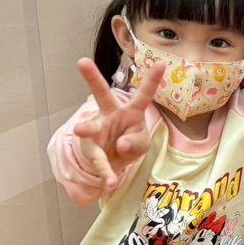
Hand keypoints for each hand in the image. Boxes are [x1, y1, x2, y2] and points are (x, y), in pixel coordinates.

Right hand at [73, 58, 163, 189]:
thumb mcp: (141, 145)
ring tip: (81, 129)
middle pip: (102, 94)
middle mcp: (111, 115)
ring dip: (86, 128)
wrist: (113, 164)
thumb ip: (137, 143)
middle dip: (92, 78)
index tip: (162, 63)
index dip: (153, 80)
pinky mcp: (92, 150)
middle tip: (82, 62)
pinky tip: (110, 182)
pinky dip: (106, 173)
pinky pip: (99, 162)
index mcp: (131, 111)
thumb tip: (121, 144)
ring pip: (91, 127)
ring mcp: (98, 131)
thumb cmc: (129, 144)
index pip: (144, 95)